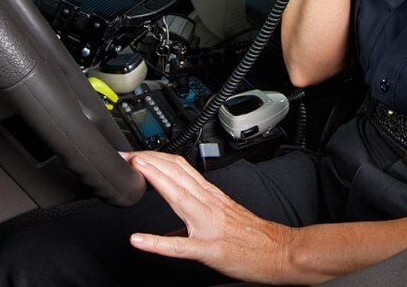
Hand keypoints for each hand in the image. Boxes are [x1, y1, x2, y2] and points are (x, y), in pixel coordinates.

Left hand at [126, 152, 294, 283]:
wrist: (279, 251)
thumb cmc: (255, 236)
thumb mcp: (224, 215)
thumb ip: (198, 213)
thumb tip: (173, 223)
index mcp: (211, 195)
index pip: (180, 168)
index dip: (156, 158)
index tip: (136, 154)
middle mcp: (209, 204)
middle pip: (176, 174)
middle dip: (149, 162)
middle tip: (126, 156)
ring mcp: (208, 225)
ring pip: (179, 196)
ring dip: (156, 180)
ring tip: (135, 169)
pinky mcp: (208, 249)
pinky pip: (179, 246)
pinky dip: (157, 242)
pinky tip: (138, 240)